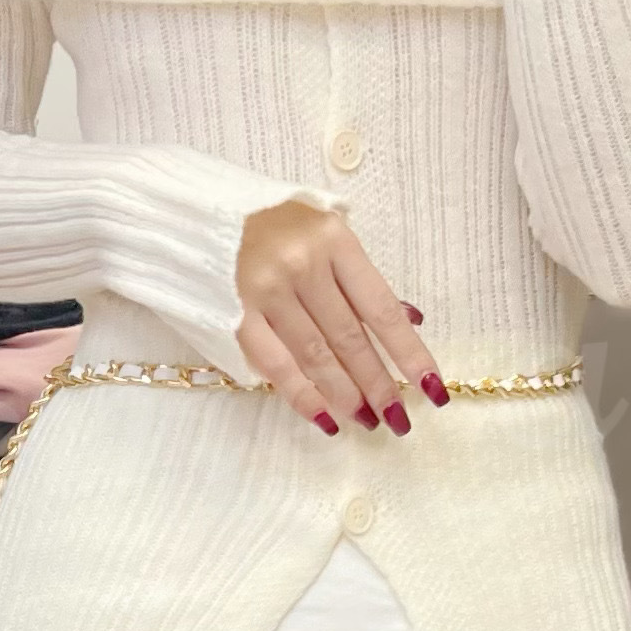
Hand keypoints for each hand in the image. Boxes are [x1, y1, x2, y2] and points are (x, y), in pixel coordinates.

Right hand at [235, 200, 442, 434]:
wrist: (199, 210)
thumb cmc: (271, 221)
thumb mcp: (324, 231)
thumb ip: (359, 278)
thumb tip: (410, 320)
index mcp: (334, 240)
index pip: (382, 308)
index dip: (409, 352)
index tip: (431, 387)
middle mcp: (302, 265)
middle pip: (350, 337)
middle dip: (378, 383)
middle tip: (397, 418)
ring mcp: (266, 290)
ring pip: (315, 355)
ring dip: (345, 394)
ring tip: (367, 420)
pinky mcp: (233, 312)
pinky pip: (275, 364)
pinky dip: (302, 395)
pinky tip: (324, 417)